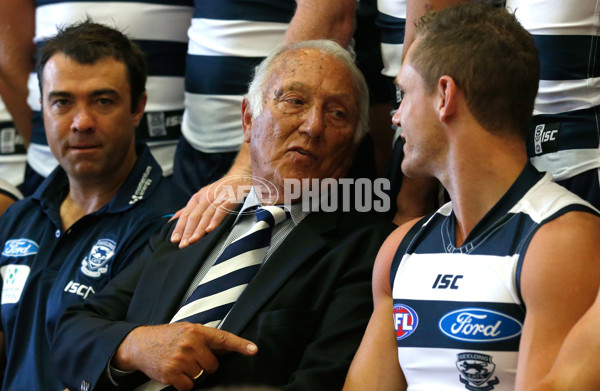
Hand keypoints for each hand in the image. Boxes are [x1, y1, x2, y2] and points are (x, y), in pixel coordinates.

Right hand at [113, 323, 257, 390]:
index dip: (240, 345)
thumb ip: (206, 339)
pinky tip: (175, 372)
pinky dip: (183, 383)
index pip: (223, 338)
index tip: (253, 350)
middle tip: (191, 358)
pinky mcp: (171, 373)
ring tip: (180, 363)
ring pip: (201, 376)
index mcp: (196, 331)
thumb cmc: (166, 337)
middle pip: (213, 365)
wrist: (139, 344)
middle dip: (205, 365)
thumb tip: (229, 348)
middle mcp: (190, 344)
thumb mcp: (187, 330)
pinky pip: (189, 386)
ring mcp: (181, 359)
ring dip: (193, 374)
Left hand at [170, 174, 251, 247]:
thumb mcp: (202, 196)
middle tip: (182, 245)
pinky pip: (221, 211)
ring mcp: (217, 198)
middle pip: (194, 216)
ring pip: (206, 215)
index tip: (174, 239)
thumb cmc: (220, 190)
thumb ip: (188, 209)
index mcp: (197, 198)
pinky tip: (210, 230)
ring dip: (199, 229)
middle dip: (187, 231)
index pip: (185, 214)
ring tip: (193, 241)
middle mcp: (205, 197)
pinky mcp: (229, 200)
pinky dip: (215, 220)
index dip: (179, 227)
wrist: (240, 177)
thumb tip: (172, 220)